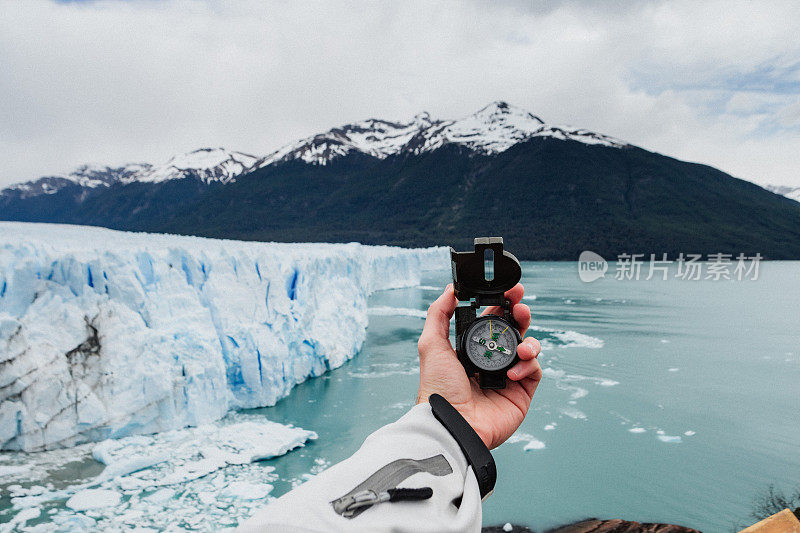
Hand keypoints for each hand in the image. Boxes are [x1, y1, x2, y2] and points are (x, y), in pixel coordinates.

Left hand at [416, 283, 542, 448]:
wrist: (452, 422)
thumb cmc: (438, 388)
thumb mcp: (431, 345)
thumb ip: (439, 314)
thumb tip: (449, 290)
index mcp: (470, 349)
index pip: (491, 321)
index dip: (502, 305)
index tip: (511, 291)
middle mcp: (490, 361)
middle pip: (513, 330)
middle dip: (520, 315)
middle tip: (521, 306)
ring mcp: (507, 376)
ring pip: (528, 348)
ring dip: (529, 340)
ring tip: (522, 346)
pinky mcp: (521, 392)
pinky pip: (534, 370)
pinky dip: (528, 365)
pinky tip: (513, 371)